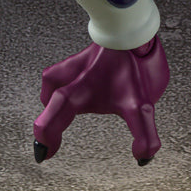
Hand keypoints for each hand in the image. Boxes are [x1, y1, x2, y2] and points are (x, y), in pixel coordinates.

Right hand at [33, 37, 168, 164]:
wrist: (137, 33)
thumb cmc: (136, 65)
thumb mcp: (142, 106)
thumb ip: (144, 136)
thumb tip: (142, 157)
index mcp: (80, 93)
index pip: (54, 118)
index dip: (46, 138)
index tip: (45, 154)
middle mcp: (75, 78)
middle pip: (49, 98)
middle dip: (46, 123)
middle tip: (48, 141)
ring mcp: (79, 64)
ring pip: (54, 77)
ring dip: (51, 95)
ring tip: (56, 110)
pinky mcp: (88, 55)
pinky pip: (67, 69)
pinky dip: (65, 80)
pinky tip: (75, 84)